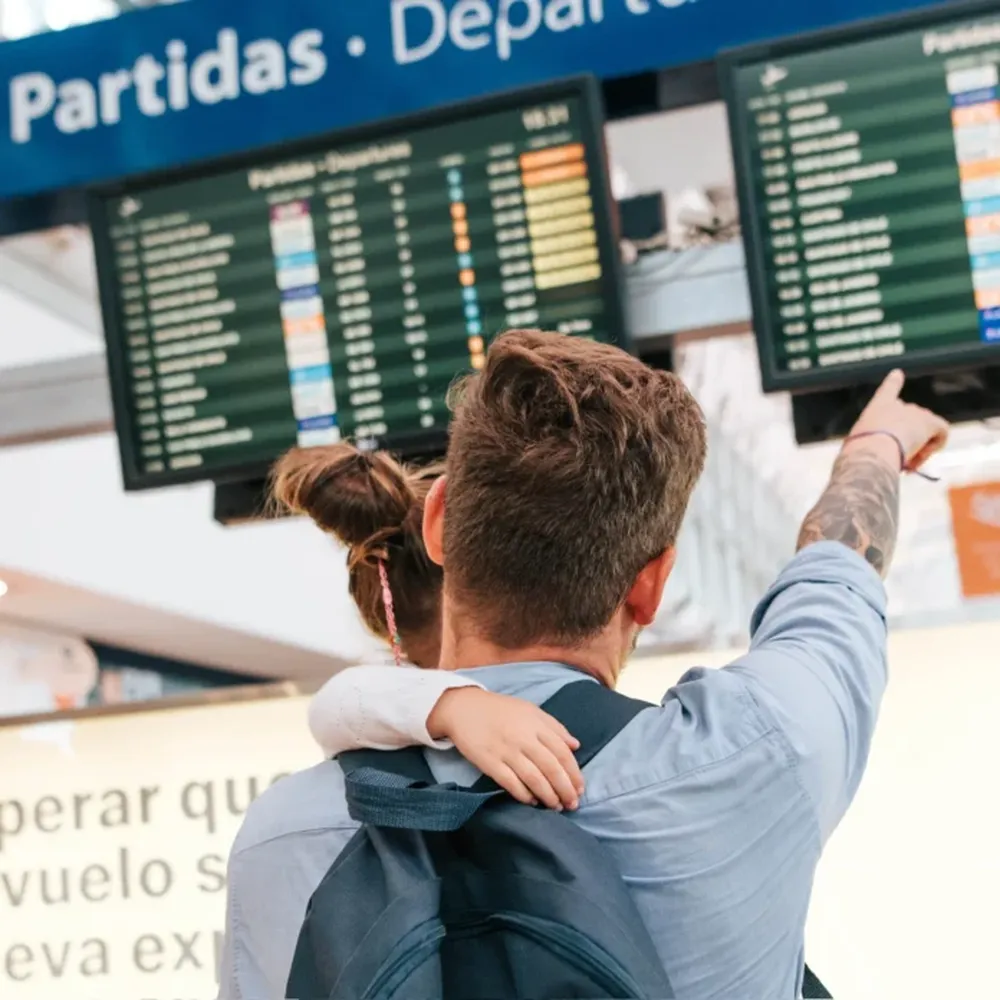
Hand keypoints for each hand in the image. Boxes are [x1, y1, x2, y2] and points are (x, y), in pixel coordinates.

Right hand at [426, 687, 583, 810]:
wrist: (464, 708)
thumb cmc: (500, 709)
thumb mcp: (530, 710)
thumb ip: (554, 727)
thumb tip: (576, 746)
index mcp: (535, 724)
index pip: (562, 752)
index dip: (574, 773)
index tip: (580, 788)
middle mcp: (523, 738)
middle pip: (551, 768)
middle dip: (565, 789)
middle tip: (572, 804)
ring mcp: (506, 750)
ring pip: (533, 778)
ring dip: (548, 796)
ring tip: (556, 807)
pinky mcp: (489, 762)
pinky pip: (510, 782)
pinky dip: (523, 794)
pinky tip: (532, 801)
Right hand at [847, 369, 949, 471]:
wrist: (873, 449)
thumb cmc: (860, 450)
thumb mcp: (857, 444)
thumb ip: (869, 444)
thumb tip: (877, 455)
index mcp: (877, 406)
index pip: (887, 390)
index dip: (893, 382)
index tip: (898, 374)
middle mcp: (899, 405)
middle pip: (909, 419)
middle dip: (906, 439)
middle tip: (899, 460)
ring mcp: (916, 412)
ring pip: (924, 430)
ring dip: (918, 447)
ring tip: (906, 463)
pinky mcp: (931, 423)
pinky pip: (941, 433)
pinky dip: (934, 446)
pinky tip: (921, 458)